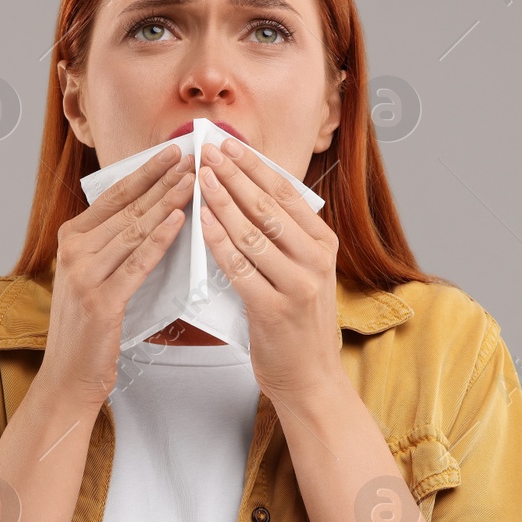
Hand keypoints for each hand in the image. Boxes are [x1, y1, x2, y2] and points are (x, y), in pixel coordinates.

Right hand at [42, 143, 196, 411]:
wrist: (68, 374)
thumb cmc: (90, 326)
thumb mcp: (94, 274)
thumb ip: (114, 243)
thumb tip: (153, 209)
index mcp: (71, 238)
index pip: (115, 195)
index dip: (146, 170)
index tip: (172, 150)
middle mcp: (73, 250)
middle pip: (128, 207)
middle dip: (163, 180)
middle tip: (194, 157)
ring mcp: (84, 275)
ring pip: (135, 230)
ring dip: (168, 202)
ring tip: (194, 181)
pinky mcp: (101, 301)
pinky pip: (137, 263)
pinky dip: (160, 240)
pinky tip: (178, 221)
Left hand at [196, 138, 344, 400]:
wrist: (310, 378)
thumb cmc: (297, 323)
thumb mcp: (302, 272)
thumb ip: (283, 238)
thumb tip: (247, 193)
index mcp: (323, 244)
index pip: (286, 193)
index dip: (254, 166)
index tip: (228, 144)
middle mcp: (315, 260)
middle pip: (268, 206)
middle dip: (234, 175)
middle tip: (206, 150)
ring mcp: (298, 285)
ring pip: (253, 232)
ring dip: (222, 201)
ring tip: (198, 178)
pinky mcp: (275, 309)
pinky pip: (240, 267)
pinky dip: (218, 241)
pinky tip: (201, 222)